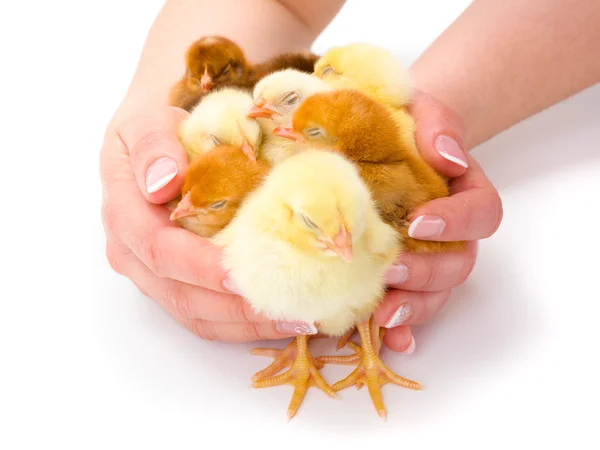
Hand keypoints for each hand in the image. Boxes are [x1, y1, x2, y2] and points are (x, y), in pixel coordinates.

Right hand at [100, 106, 298, 341]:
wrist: (153, 141)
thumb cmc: (155, 127)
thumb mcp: (147, 119)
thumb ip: (153, 144)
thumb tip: (163, 183)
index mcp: (124, 215)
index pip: (159, 251)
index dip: (200, 268)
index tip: (241, 275)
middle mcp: (133, 255)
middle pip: (182, 296)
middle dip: (236, 309)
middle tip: (291, 311)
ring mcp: (154, 275)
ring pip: (197, 315)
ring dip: (246, 325)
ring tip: (298, 321)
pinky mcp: (176, 283)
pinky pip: (206, 315)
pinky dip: (243, 323)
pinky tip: (282, 318)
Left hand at [375, 90, 502, 352]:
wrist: (379, 138)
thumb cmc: (403, 121)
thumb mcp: (420, 108)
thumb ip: (438, 125)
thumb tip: (447, 157)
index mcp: (465, 193)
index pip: (480, 213)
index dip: (456, 223)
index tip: (419, 222)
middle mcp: (452, 233)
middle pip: (458, 264)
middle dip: (426, 272)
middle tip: (391, 270)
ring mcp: (427, 257)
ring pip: (436, 293)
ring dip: (413, 308)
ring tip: (384, 314)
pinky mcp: (401, 273)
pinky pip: (408, 305)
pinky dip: (402, 328)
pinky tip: (388, 339)